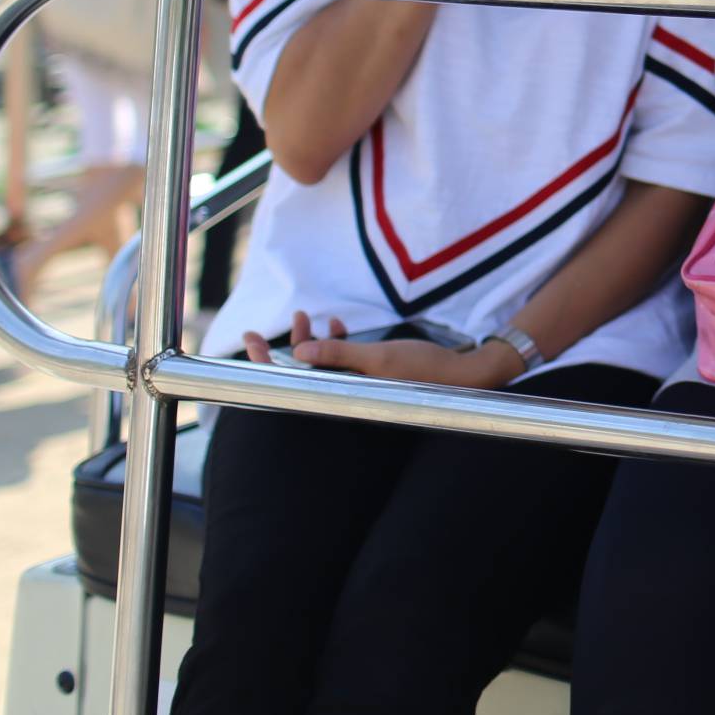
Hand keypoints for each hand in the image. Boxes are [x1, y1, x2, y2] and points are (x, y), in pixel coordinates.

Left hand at [243, 311, 522, 388]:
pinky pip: (341, 365)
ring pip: (319, 367)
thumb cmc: (424, 370)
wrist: (464, 376)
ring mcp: (356, 389)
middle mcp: (346, 397)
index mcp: (343, 398)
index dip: (265, 364)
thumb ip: (339, 356)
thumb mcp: (380, 359)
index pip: (292, 385)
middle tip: (254, 333)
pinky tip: (336, 326)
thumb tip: (299, 353)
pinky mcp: (369, 380)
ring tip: (304, 317)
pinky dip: (334, 346)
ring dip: (309, 343)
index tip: (249, 340)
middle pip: (298, 377)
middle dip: (279, 351)